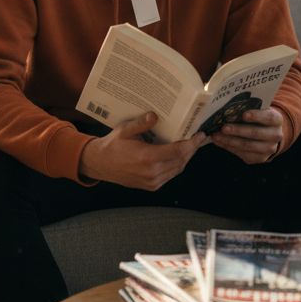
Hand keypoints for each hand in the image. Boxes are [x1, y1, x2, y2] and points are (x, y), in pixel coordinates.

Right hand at [79, 112, 209, 190]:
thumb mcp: (125, 130)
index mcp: (147, 158)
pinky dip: (177, 165)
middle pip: (181, 161)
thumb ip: (142, 123)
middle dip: (192, 150)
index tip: (200, 135)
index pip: (178, 151)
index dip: (191, 144)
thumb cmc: (112, 146)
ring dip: (186, 158)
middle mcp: (152, 172)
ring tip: (191, 146)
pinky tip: (179, 156)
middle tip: (199, 138)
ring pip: (177, 169)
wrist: (100, 164)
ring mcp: (152, 182)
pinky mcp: (151, 186)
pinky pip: (170, 175)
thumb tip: (155, 115)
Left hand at [209, 107, 283, 163]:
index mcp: (277, 120)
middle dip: (238, 130)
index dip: (257, 116)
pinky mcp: (259, 158)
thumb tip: (227, 109)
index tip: (243, 114)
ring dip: (229, 140)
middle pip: (255, 133)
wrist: (267, 134)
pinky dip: (228, 146)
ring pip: (247, 145)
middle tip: (223, 127)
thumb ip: (247, 108)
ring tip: (216, 135)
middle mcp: (276, 135)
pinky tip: (218, 141)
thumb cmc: (258, 117)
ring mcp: (268, 149)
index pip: (268, 118)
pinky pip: (241, 153)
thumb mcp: (258, 110)